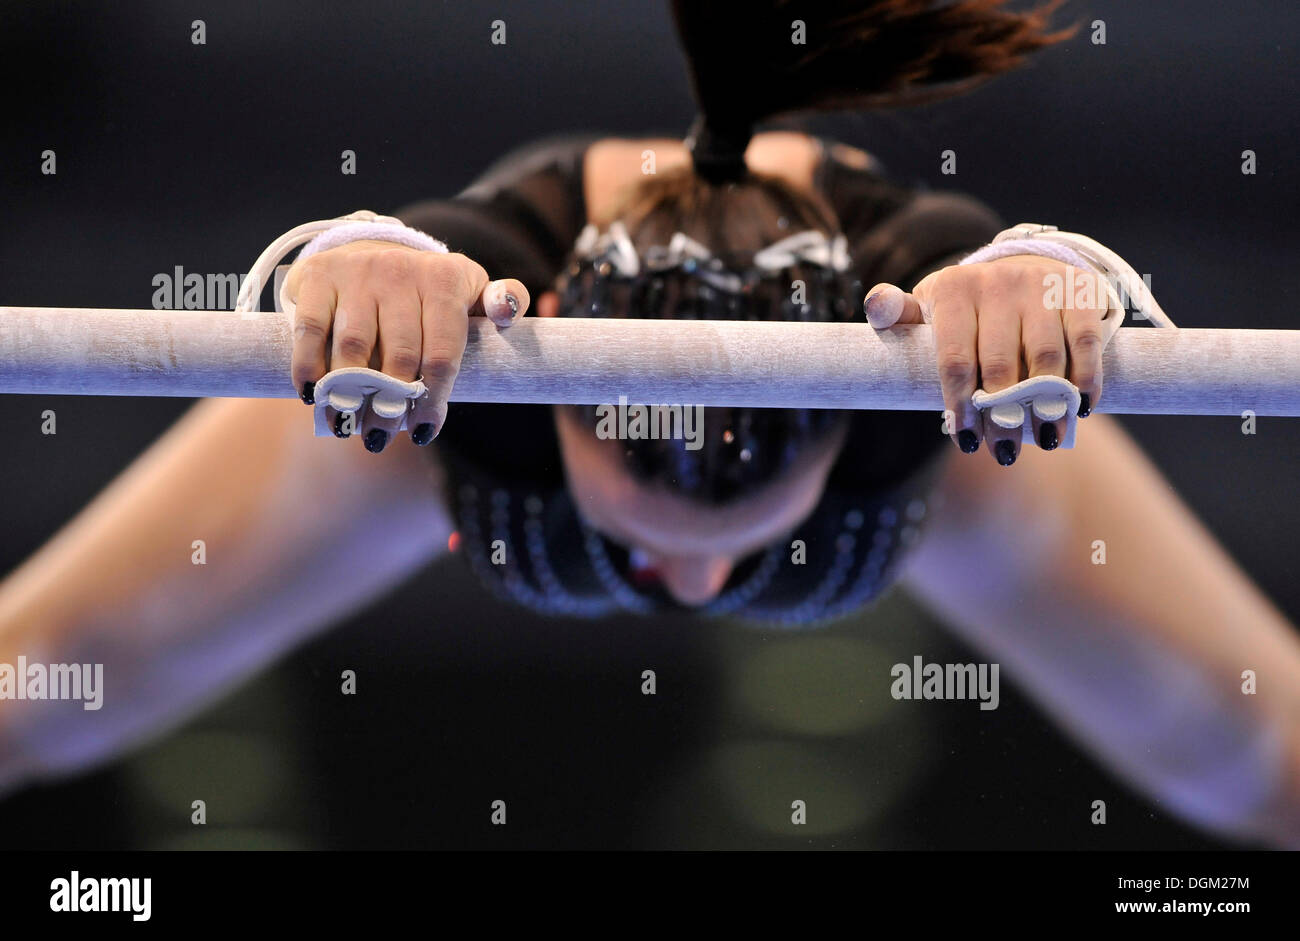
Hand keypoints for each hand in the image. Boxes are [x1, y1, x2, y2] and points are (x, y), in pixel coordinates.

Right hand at [283, 239, 529, 451]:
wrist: (376, 250)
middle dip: (390, 404)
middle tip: (381, 437)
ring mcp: (359, 272)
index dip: (432, 400)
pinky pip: (311, 328)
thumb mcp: (474, 289)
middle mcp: (402, 271)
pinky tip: (314, 395)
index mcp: (446, 280)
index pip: (442, 353)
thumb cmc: (432, 290)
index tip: (421, 432)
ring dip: (348, 395)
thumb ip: (503, 302)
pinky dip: (309, 366)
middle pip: (398, 356)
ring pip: (353, 347)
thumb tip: (507, 312)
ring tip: (348, 427)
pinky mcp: (320, 276)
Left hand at [864, 255, 1105, 464]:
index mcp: (952, 290)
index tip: (968, 441)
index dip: (962, 405)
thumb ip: (898, 314)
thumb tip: (876, 304)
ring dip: (1048, 406)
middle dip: (1003, 416)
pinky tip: (1080, 408)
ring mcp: (1040, 286)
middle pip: (1001, 366)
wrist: (1021, 266)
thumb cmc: (966, 306)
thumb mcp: (928, 306)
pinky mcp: (1079, 292)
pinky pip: (1084, 342)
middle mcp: (997, 283)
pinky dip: (1085, 379)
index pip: (954, 360)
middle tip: (1004, 452)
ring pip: (1046, 358)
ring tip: (1045, 439)